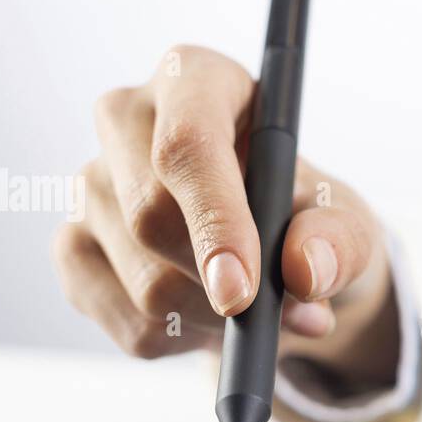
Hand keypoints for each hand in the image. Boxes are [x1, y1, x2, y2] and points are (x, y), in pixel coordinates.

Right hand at [52, 45, 397, 383]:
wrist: (277, 252)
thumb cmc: (309, 217)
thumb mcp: (348, 223)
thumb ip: (337, 240)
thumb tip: (303, 269)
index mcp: (196, 80)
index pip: (186, 142)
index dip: (214, 220)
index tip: (244, 292)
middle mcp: (126, 118)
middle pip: (148, 217)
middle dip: (220, 287)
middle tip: (288, 313)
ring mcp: (89, 184)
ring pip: (141, 284)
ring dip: (214, 321)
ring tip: (257, 310)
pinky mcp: (74, 250)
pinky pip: (128, 326)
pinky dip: (184, 342)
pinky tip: (208, 316)